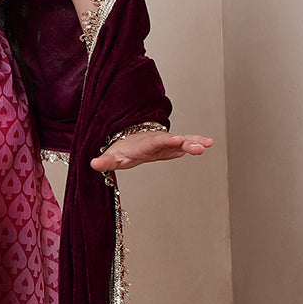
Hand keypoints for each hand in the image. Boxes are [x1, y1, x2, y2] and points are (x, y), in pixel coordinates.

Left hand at [90, 130, 212, 171]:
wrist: (127, 139)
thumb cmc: (120, 149)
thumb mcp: (111, 157)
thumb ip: (104, 161)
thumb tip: (93, 164)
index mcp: (143, 144)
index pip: (155, 142)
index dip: (166, 140)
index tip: (178, 139)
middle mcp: (156, 141)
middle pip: (172, 141)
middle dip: (186, 143)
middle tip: (200, 146)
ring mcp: (165, 143)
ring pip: (181, 141)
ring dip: (194, 142)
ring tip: (209, 143)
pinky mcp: (170, 147)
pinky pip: (184, 145)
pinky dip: (194, 144)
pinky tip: (207, 145)